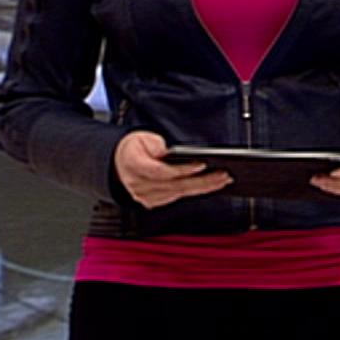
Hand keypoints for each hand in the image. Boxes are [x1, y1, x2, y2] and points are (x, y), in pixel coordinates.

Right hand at [114, 130, 231, 207]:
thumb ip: (155, 144)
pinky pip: (177, 197)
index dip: (183, 169)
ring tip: (223, 180)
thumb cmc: (131, 150)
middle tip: (223, 175)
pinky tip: (209, 186)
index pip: (163, 171)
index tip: (202, 163)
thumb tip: (169, 152)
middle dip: (203, 181)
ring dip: (203, 187)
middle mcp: (140, 185)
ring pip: (180, 193)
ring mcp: (147, 196)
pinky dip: (194, 192)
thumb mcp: (140, 137)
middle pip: (176, 185)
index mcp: (135, 166)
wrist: (116, 164)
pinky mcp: (154, 202)